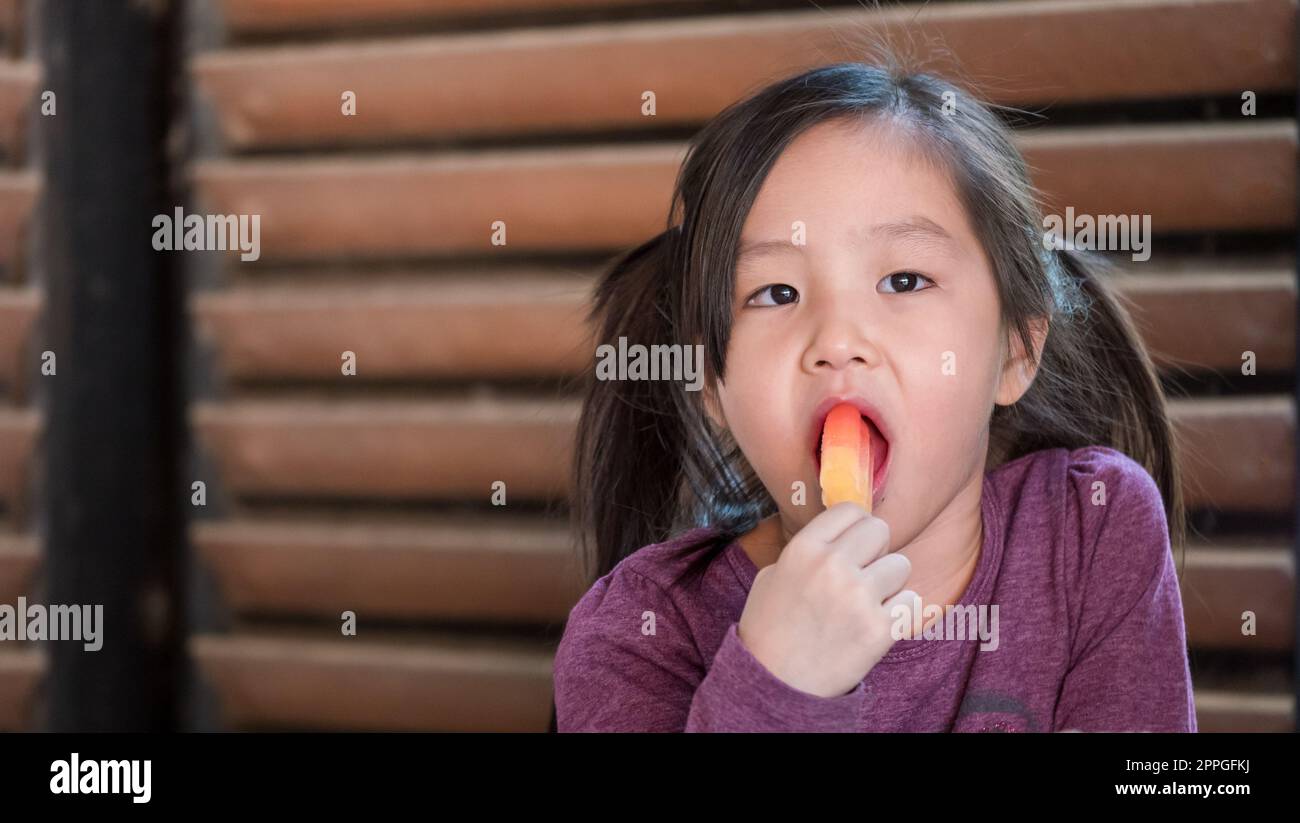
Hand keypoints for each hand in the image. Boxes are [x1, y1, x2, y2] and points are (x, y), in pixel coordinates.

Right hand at [736, 502, 913, 697]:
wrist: (776, 684)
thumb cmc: (770, 628)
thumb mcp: (773, 575)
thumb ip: (807, 551)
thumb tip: (840, 536)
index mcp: (804, 548)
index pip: (851, 510)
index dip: (856, 527)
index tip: (853, 545)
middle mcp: (832, 566)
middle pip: (880, 530)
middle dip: (876, 550)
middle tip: (863, 573)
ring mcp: (859, 597)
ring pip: (901, 564)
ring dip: (889, 582)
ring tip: (868, 602)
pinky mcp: (880, 628)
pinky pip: (911, 601)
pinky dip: (899, 612)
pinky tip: (877, 623)